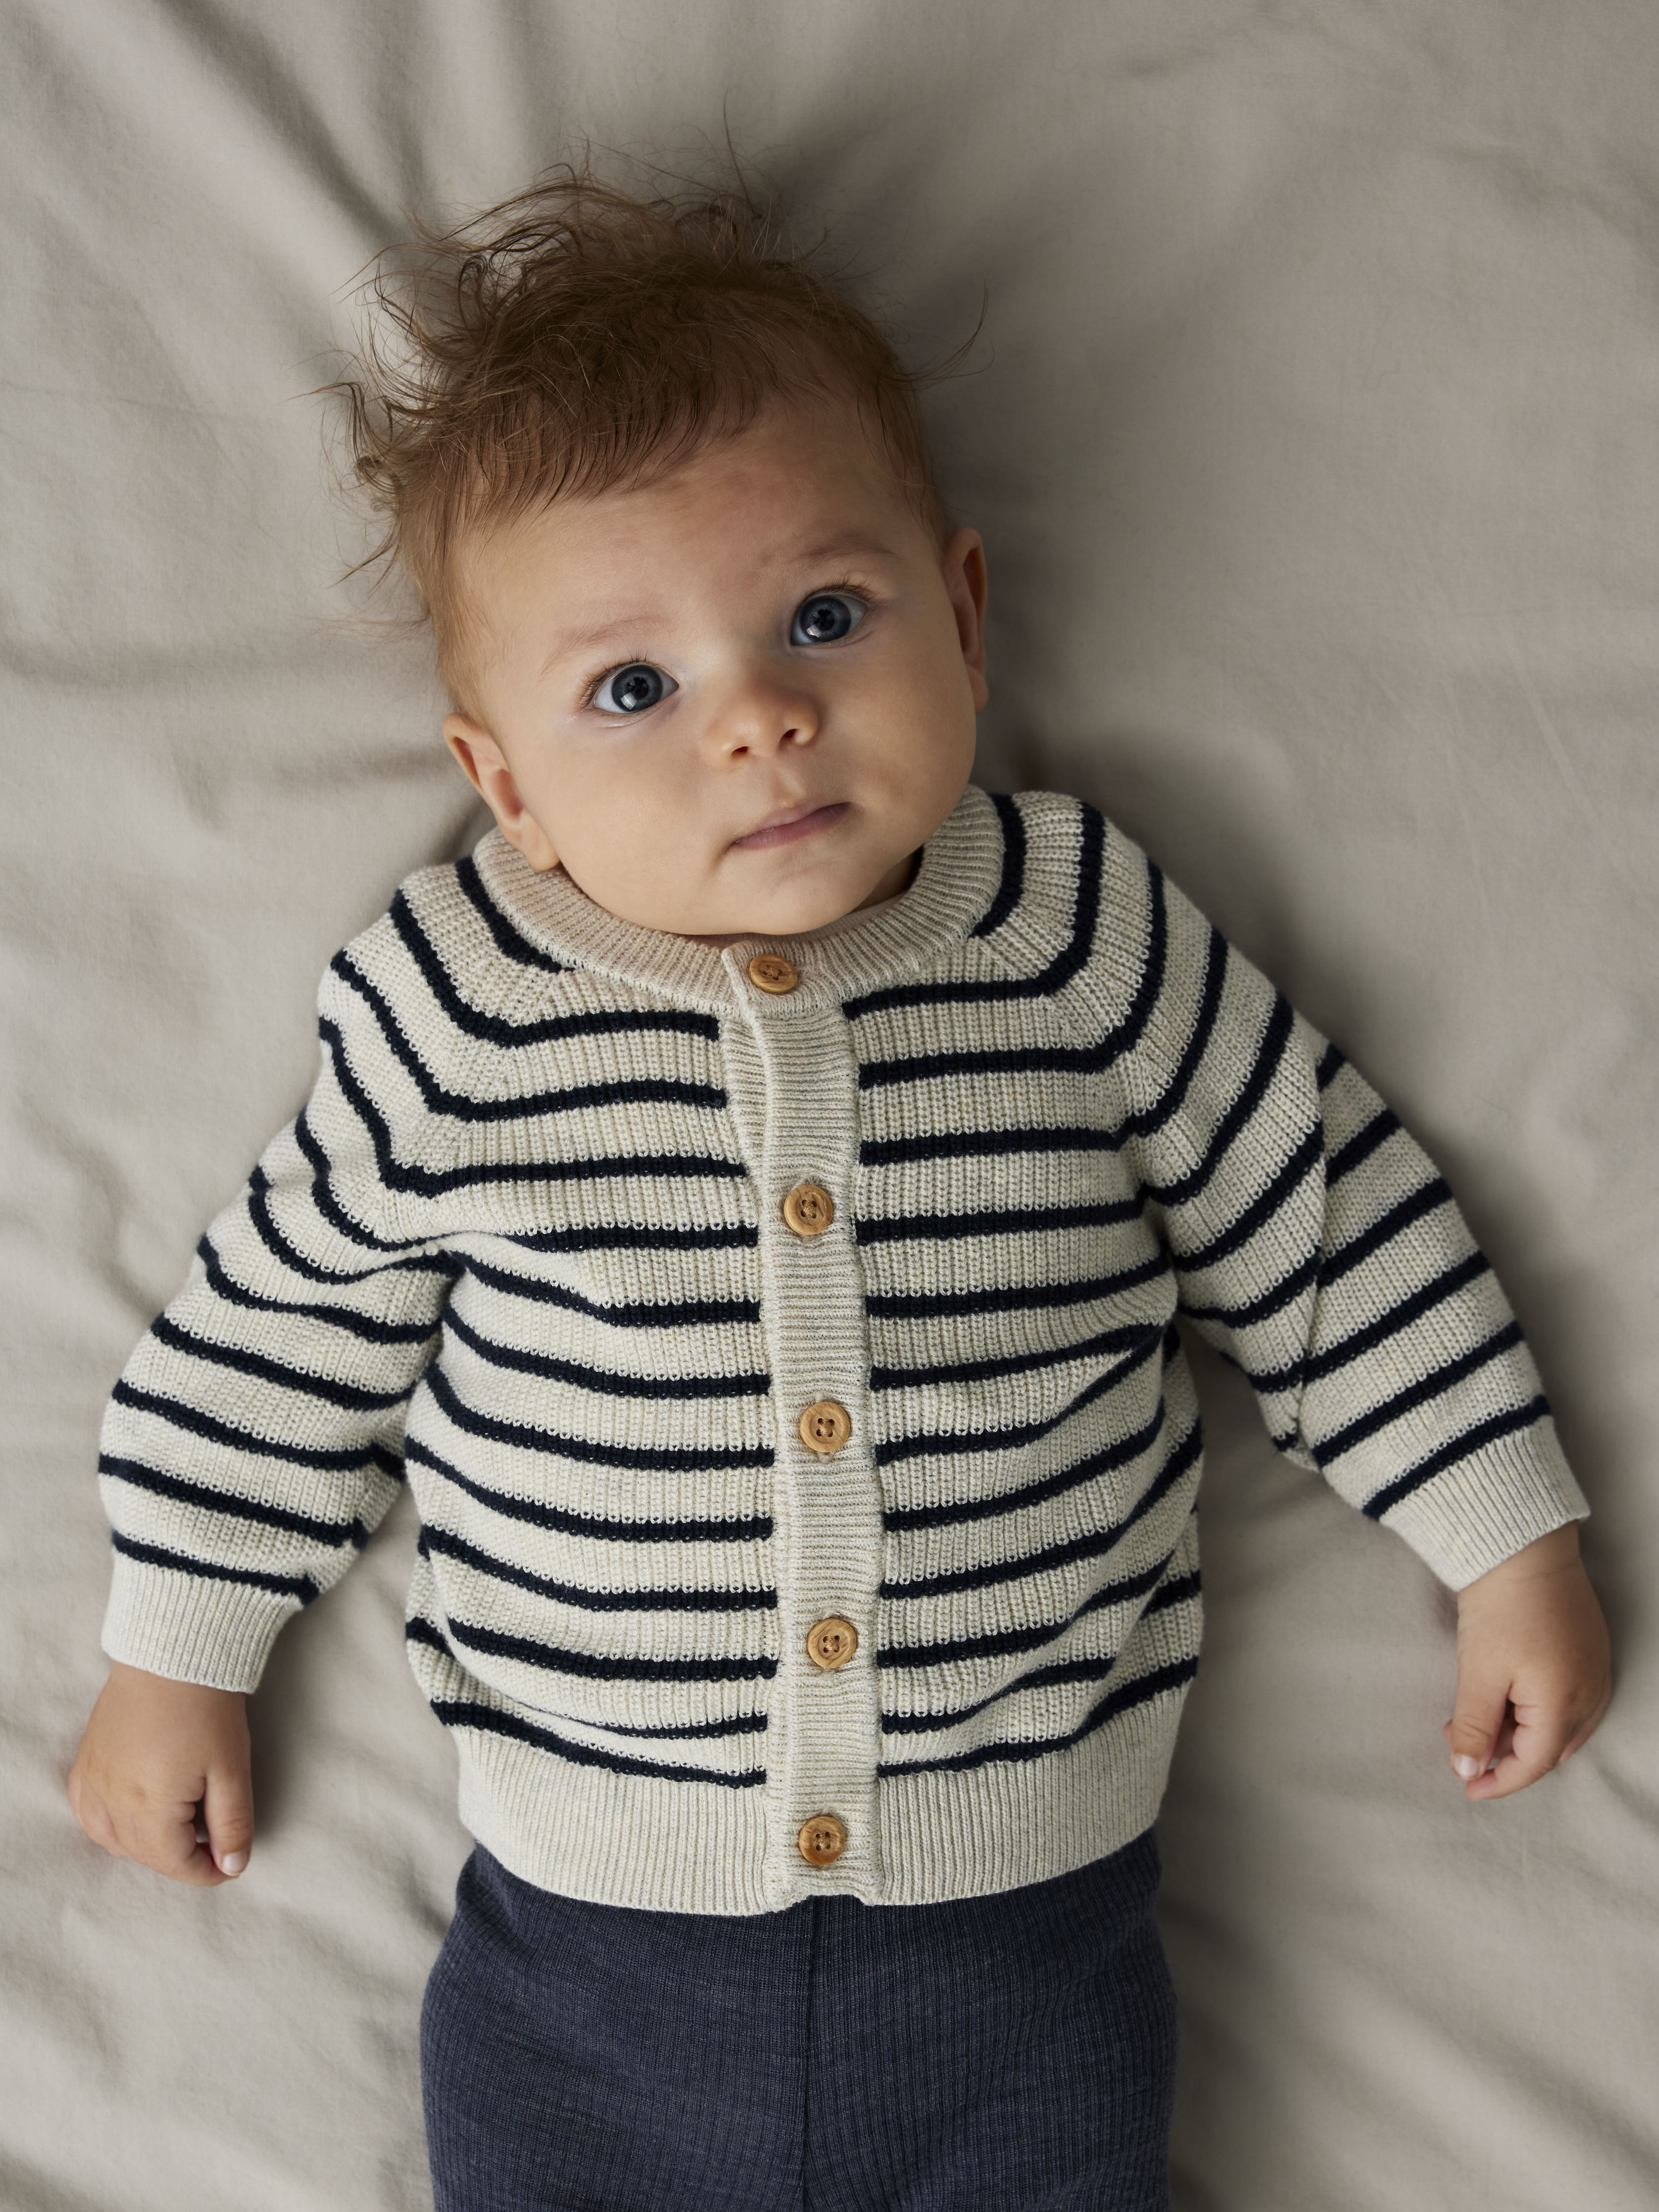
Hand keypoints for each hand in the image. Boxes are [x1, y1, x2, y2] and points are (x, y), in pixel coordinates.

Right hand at [67, 1661, 253, 1884]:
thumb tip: (233, 1865)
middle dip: (180, 1856)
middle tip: (212, 1837)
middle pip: (144, 1854)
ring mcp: (93, 1781)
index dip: (207, 1872)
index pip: (174, 1864)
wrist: (172, 1653)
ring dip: (146, 1842)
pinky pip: (88, 1812)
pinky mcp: (85, 1761)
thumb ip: (232, 1823)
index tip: (230, 1864)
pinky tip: (135, 1808)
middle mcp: (110, 1801)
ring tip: (181, 1819)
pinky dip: (111, 1822)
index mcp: (147, 1808)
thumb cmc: (205, 1709)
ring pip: (112, 1839)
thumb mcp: (231, 1769)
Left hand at [1445, 1524, 1610, 1800]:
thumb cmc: (1501, 1607)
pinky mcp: (1587, 1648)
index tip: (1467, 1788)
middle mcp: (1591, 1692)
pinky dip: (1531, 1707)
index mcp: (1567, 1703)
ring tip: (1468, 1718)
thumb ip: (1475, 1728)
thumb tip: (1469, 1772)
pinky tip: (1500, 1697)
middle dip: (1503, 1753)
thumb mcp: (1480, 1673)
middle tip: (1459, 1743)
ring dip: (1515, 1730)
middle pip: (1548, 1746)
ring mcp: (1593, 1669)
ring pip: (1556, 1723)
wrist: (1521, 1545)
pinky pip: (1565, 1697)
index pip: (1533, 1764)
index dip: (1499, 1782)